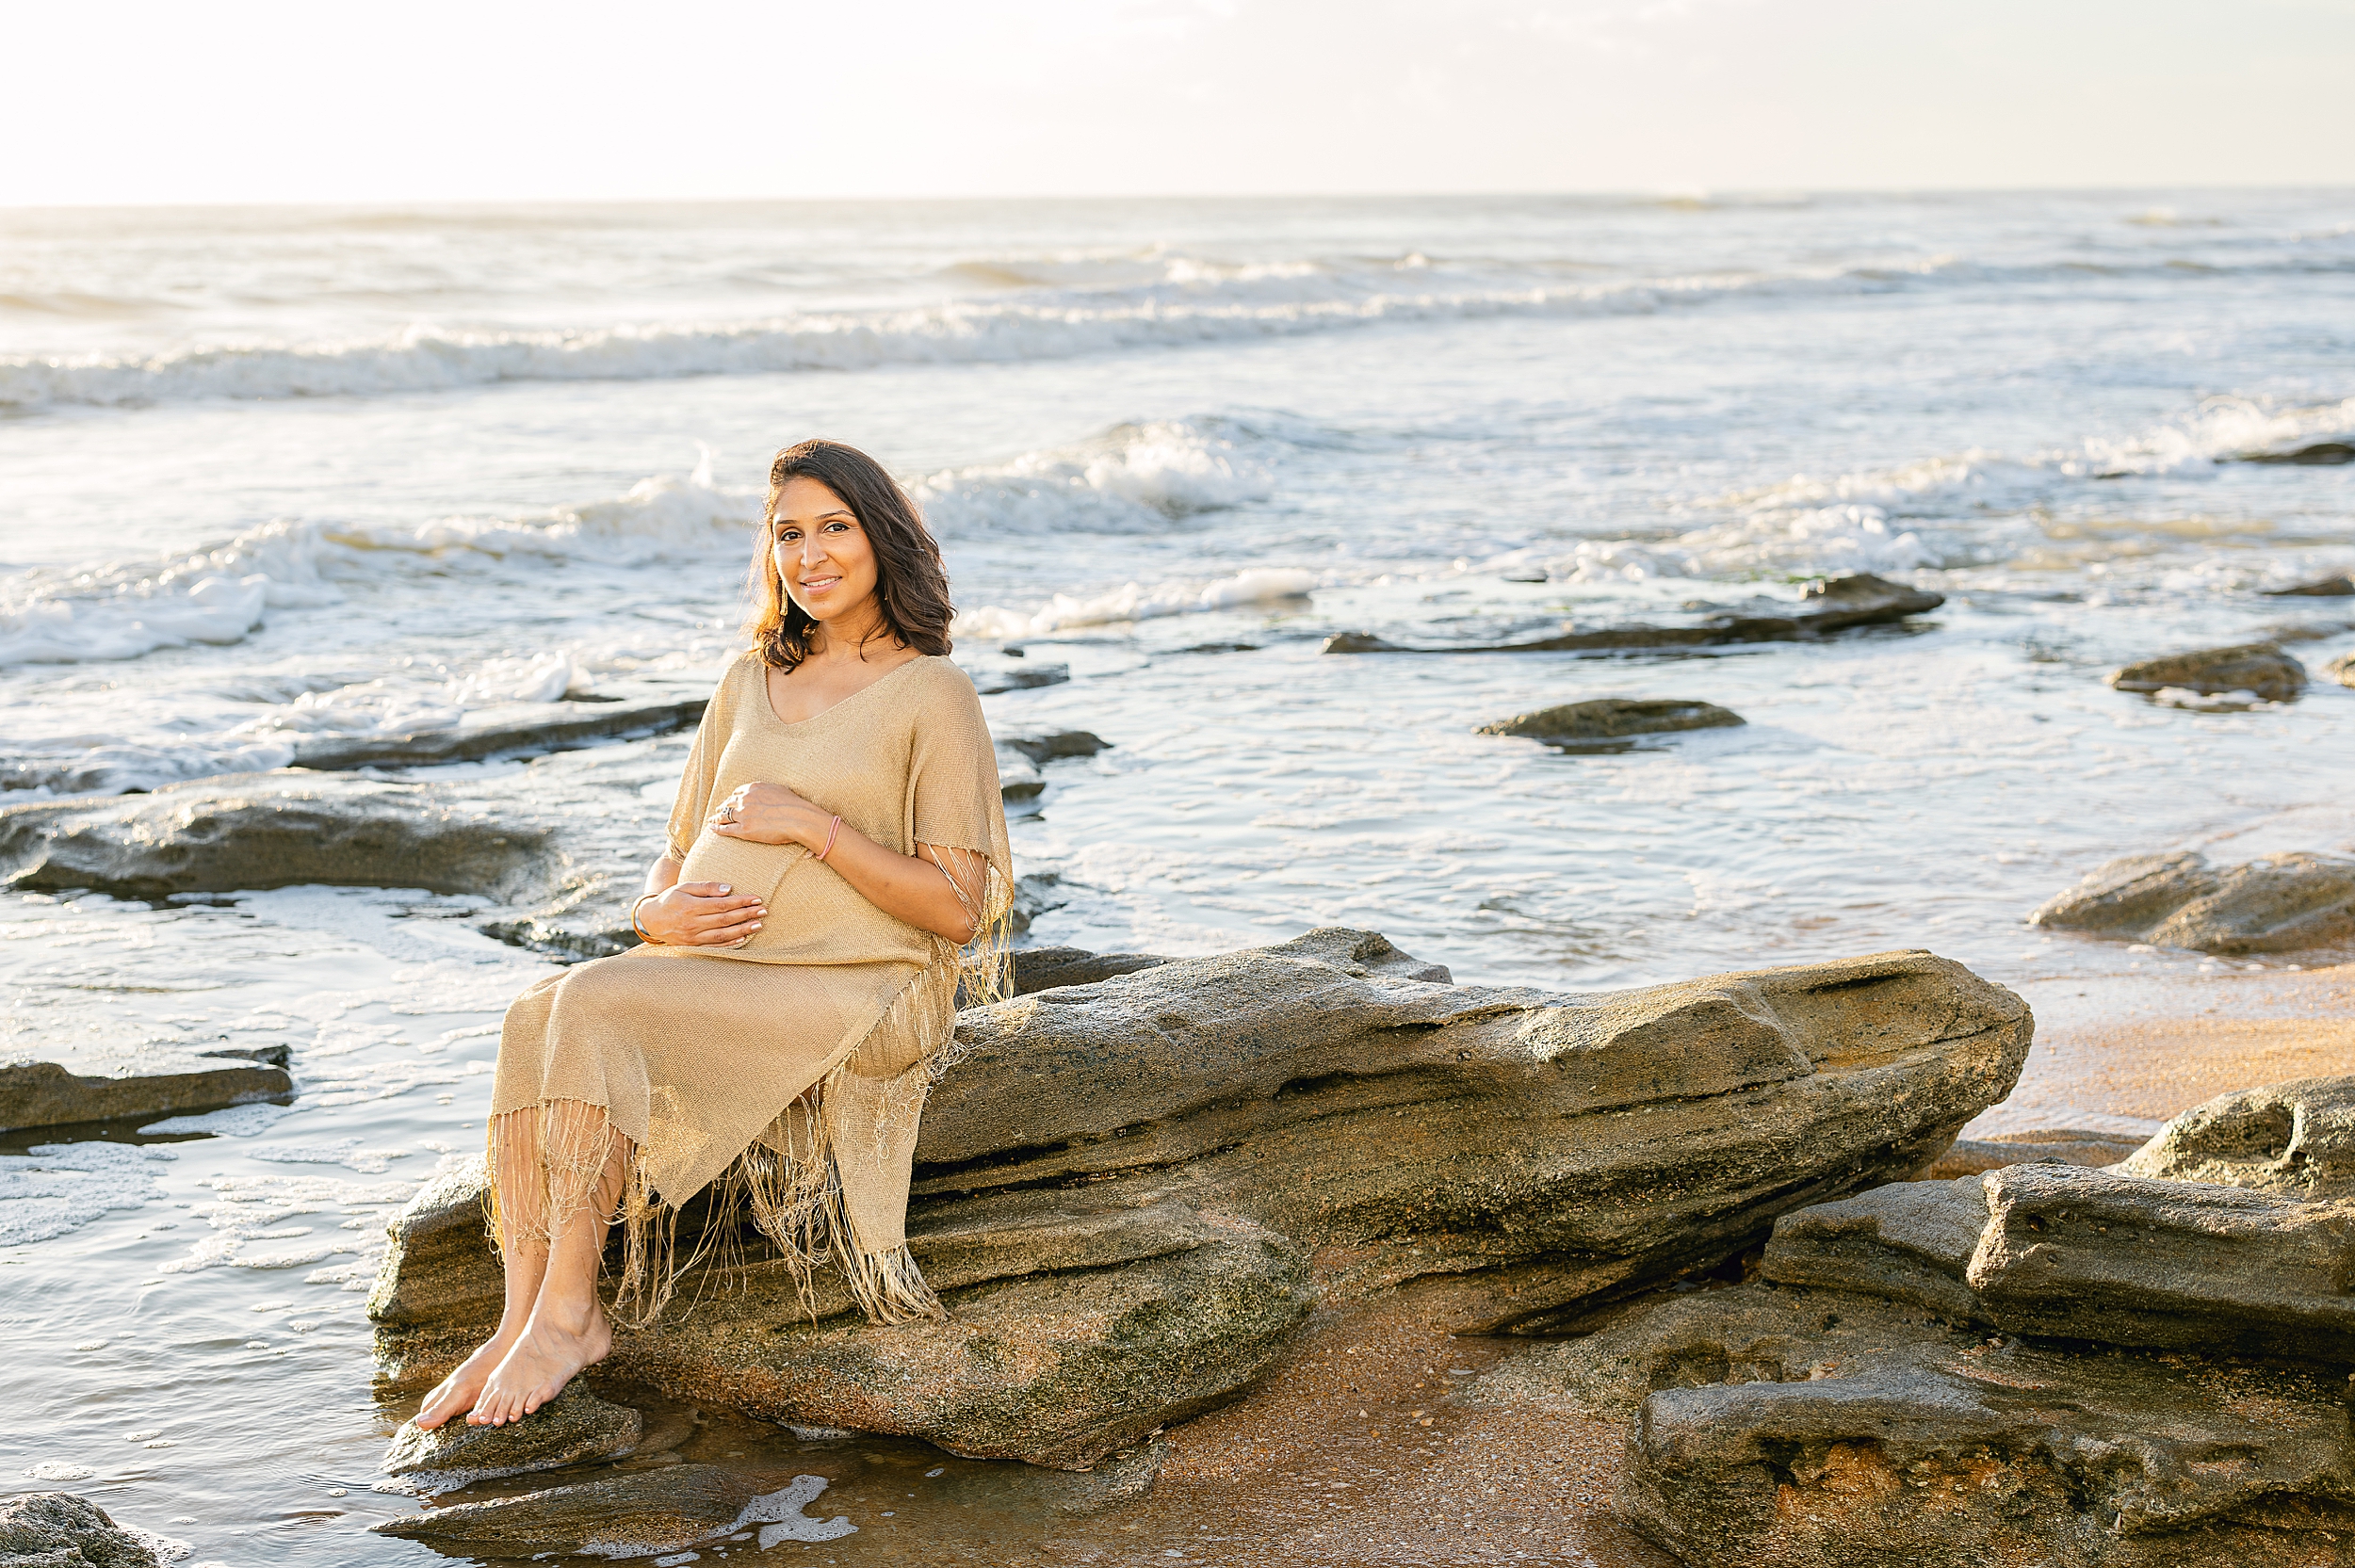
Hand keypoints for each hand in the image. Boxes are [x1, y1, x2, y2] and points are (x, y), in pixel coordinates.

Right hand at [639, 882, 764, 945]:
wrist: (652, 919)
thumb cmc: (671, 899)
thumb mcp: (684, 887)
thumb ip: (706, 887)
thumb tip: (729, 889)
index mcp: (690, 906)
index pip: (721, 904)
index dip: (740, 902)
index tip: (756, 898)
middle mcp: (692, 923)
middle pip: (725, 920)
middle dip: (746, 915)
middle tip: (764, 911)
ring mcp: (692, 937)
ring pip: (722, 935)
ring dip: (742, 930)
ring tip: (758, 925)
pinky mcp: (693, 946)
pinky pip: (714, 946)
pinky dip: (730, 943)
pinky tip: (743, 938)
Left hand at [709, 781, 827, 847]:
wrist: (798, 818)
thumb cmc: (794, 805)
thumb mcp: (779, 790)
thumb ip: (768, 790)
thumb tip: (768, 793)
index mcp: (753, 788)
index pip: (737, 792)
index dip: (732, 798)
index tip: (731, 802)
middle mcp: (745, 800)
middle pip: (728, 803)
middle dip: (723, 807)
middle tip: (718, 812)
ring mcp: (743, 815)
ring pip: (724, 816)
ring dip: (716, 818)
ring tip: (713, 821)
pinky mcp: (744, 830)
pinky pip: (726, 829)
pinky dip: (717, 829)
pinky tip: (712, 829)